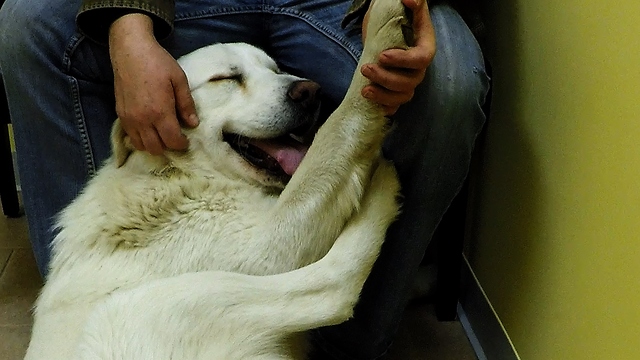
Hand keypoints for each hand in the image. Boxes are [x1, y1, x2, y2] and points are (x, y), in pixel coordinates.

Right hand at [108, 14, 198, 154]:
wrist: (130, 50)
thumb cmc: (158, 62)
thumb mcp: (179, 80)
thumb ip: (186, 104)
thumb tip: (193, 123)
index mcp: (160, 112)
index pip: (172, 141)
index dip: (182, 144)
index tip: (186, 140)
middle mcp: (142, 119)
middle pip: (156, 148)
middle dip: (168, 146)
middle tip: (175, 137)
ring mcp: (129, 118)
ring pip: (141, 145)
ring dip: (153, 144)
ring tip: (162, 135)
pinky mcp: (120, 114)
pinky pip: (130, 136)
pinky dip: (141, 138)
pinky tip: (149, 129)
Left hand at [361, 0, 435, 114]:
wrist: (388, 32)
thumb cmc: (398, 19)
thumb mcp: (405, 8)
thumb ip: (413, 3)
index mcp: (425, 48)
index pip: (421, 59)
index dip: (403, 61)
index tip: (382, 56)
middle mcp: (419, 69)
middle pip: (409, 82)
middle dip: (386, 79)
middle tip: (365, 68)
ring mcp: (408, 83)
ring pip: (402, 97)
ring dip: (383, 96)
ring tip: (364, 90)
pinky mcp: (396, 93)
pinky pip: (394, 107)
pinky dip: (384, 108)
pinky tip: (371, 105)